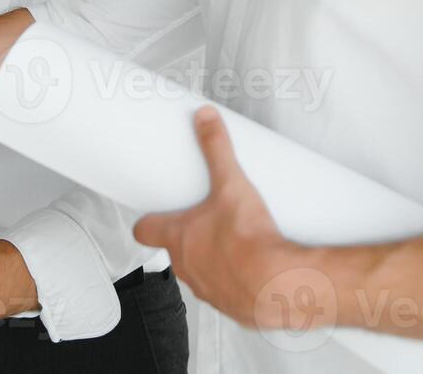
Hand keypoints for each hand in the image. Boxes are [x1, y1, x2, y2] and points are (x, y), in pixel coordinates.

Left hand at [133, 106, 314, 331]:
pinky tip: (253, 264)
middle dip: (187, 234)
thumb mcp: (230, 184)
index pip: (145, 230)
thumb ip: (216, 148)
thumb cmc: (247, 242)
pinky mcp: (232, 302)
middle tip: (205, 216)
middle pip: (175, 249)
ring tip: (233, 238)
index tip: (156, 210)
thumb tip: (205, 120)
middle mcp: (187, 267)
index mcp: (177, 238)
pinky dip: (236, 277)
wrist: (278, 285)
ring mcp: (208, 288)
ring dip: (211, 257)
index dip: (148, 219)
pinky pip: (227, 288)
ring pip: (200, 270)